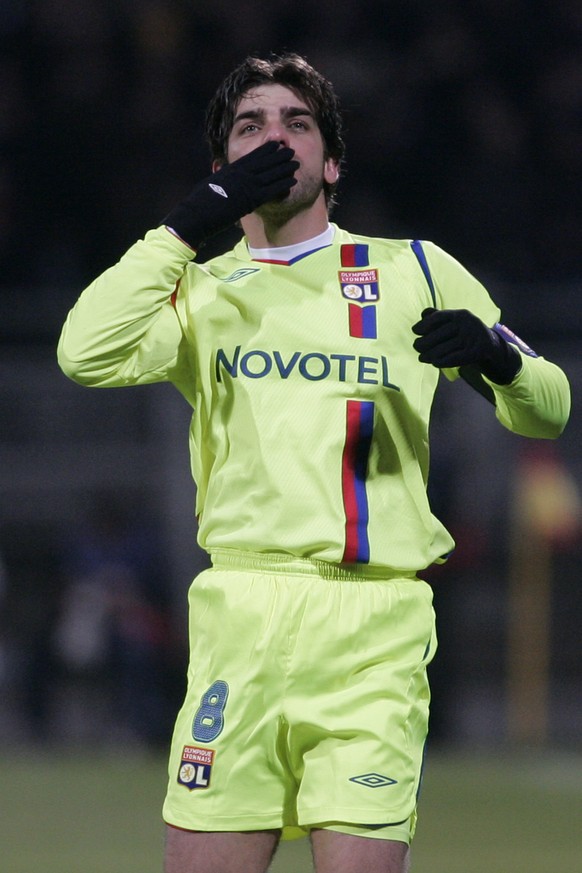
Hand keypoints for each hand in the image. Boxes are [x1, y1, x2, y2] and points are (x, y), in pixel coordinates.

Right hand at [163, 141, 298, 247]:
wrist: (196, 214)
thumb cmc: (200, 202)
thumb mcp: (212, 183)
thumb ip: (224, 177)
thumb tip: (226, 173)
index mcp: (231, 169)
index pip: (252, 156)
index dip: (265, 150)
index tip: (275, 145)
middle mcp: (240, 175)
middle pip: (264, 162)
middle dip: (279, 156)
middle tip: (291, 151)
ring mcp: (246, 186)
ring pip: (271, 174)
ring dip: (285, 168)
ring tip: (296, 164)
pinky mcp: (251, 200)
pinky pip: (271, 191)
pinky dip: (283, 185)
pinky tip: (292, 181)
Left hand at [412, 307, 520, 383]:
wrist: (491, 346)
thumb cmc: (466, 333)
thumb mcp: (455, 322)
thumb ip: (438, 317)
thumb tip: (423, 315)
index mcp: (461, 314)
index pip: (438, 317)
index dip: (424, 324)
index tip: (415, 330)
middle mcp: (467, 324)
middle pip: (439, 334)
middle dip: (424, 341)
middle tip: (416, 346)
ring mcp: (473, 338)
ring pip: (444, 348)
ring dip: (429, 355)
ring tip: (421, 357)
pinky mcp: (476, 353)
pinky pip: (454, 358)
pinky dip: (442, 361)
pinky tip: (434, 363)